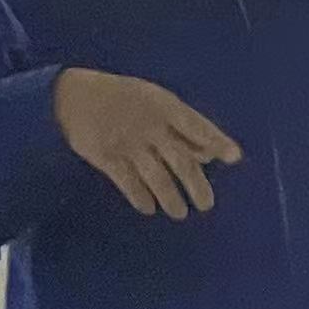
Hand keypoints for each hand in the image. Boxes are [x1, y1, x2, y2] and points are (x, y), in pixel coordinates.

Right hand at [54, 68, 241, 218]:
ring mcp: (128, 143)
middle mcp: (151, 126)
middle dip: (196, 185)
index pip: (197, 126)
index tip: (234, 157)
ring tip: (180, 213)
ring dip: (171, 198)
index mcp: (165, 107)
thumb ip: (182, 126)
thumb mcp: (156, 100)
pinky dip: (140, 197)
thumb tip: (207, 155)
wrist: (73, 95)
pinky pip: (128, 183)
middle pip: (180, 159)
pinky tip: (149, 209)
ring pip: (157, 177)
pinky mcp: (106, 157)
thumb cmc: (123, 97)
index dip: (217, 141)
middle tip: (206, 204)